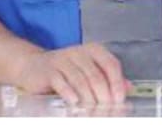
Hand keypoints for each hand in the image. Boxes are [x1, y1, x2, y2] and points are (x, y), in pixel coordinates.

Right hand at [14, 43, 128, 105]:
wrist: (32, 67)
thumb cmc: (65, 72)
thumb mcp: (88, 72)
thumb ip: (108, 78)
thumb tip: (129, 88)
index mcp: (92, 50)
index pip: (111, 64)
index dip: (117, 83)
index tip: (119, 100)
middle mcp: (77, 52)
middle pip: (96, 76)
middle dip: (103, 97)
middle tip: (105, 110)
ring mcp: (61, 59)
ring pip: (80, 81)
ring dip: (88, 99)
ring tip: (91, 110)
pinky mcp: (48, 70)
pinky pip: (62, 83)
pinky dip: (70, 94)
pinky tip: (74, 102)